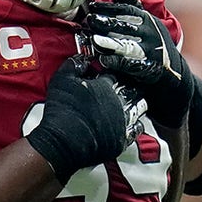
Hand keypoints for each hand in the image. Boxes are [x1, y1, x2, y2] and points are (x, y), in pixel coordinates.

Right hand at [26, 55, 146, 183]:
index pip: (115, 75)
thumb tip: (80, 60)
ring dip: (137, 104)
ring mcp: (122, 120)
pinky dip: (136, 125)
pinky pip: (137, 129)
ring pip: (139, 107)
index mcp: (105, 85)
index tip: (110, 76)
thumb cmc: (62, 111)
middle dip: (130, 88)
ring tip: (133, 103)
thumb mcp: (62, 80)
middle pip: (132, 89)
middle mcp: (117, 101)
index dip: (113, 74)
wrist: (65, 141)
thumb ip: (72, 66)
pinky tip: (132, 124)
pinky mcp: (122, 138)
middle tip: (127, 88)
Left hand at [82, 0, 190, 127]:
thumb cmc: (151, 42)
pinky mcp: (150, 68)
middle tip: (89, 20)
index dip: (109, 7)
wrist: (173, 73)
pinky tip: (104, 60)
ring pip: (127, 44)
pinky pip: (131, 64)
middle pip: (125, 26)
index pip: (127, 10)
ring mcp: (151, 50)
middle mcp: (151, 32)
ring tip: (94, 39)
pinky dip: (117, 62)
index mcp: (146, 19)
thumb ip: (127, 1)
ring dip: (110, 42)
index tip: (92, 6)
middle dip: (106, 22)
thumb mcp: (143, 20)